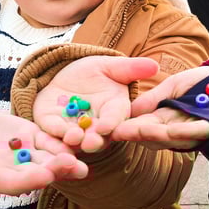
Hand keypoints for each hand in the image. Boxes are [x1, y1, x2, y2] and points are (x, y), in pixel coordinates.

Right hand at [0, 107, 87, 195]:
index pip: (12, 183)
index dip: (28, 181)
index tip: (44, 177)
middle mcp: (10, 169)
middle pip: (36, 174)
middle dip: (55, 171)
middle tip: (74, 166)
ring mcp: (22, 153)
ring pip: (47, 159)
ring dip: (66, 159)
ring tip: (82, 157)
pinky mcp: (28, 135)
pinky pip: (47, 139)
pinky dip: (61, 139)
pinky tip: (76, 136)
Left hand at [33, 56, 158, 152]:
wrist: (67, 75)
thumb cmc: (94, 72)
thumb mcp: (110, 67)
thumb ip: (131, 69)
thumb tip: (155, 65)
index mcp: (114, 112)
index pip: (115, 119)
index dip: (111, 123)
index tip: (107, 126)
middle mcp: (96, 125)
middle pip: (97, 136)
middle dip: (94, 140)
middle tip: (90, 143)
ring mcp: (74, 128)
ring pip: (76, 139)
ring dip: (74, 141)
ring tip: (72, 139)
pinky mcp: (53, 125)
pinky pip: (53, 132)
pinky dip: (54, 134)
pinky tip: (54, 135)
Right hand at [110, 66, 208, 150]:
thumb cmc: (201, 83)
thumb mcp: (172, 86)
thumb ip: (153, 98)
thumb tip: (131, 111)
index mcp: (163, 119)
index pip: (141, 126)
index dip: (126, 127)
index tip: (109, 127)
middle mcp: (174, 129)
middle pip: (151, 136)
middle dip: (135, 134)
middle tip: (117, 132)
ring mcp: (191, 132)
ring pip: (169, 138)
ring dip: (153, 135)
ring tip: (137, 130)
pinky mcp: (208, 131)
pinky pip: (193, 134)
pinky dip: (182, 133)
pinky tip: (170, 130)